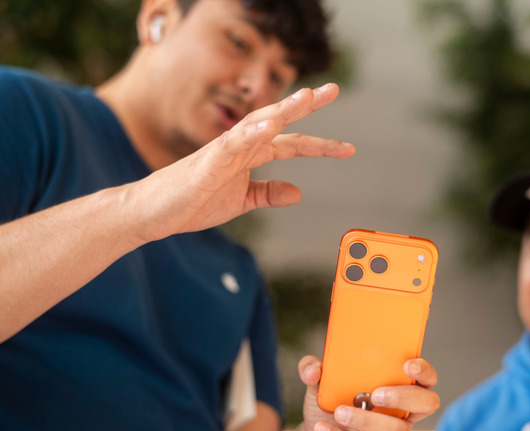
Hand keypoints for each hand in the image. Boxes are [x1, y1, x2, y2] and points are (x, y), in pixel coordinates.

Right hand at [125, 84, 354, 243]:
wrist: (153, 214)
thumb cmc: (192, 203)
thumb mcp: (241, 202)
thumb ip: (267, 194)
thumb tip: (297, 192)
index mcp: (251, 155)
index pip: (291, 144)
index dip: (320, 145)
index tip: (347, 148)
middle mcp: (241, 146)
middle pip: (279, 121)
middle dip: (306, 107)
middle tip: (332, 90)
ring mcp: (224, 150)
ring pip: (258, 123)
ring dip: (283, 110)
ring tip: (308, 98)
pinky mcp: (208, 161)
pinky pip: (232, 142)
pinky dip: (251, 132)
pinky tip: (270, 125)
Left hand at [296, 355, 440, 430]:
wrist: (317, 426)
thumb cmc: (331, 396)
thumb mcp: (320, 379)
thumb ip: (312, 367)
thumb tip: (314, 370)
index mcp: (401, 383)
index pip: (427, 377)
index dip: (424, 370)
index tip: (407, 364)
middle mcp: (404, 409)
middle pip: (427, 403)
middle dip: (404, 396)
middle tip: (376, 394)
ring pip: (397, 430)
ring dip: (368, 419)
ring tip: (341, 412)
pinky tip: (322, 428)